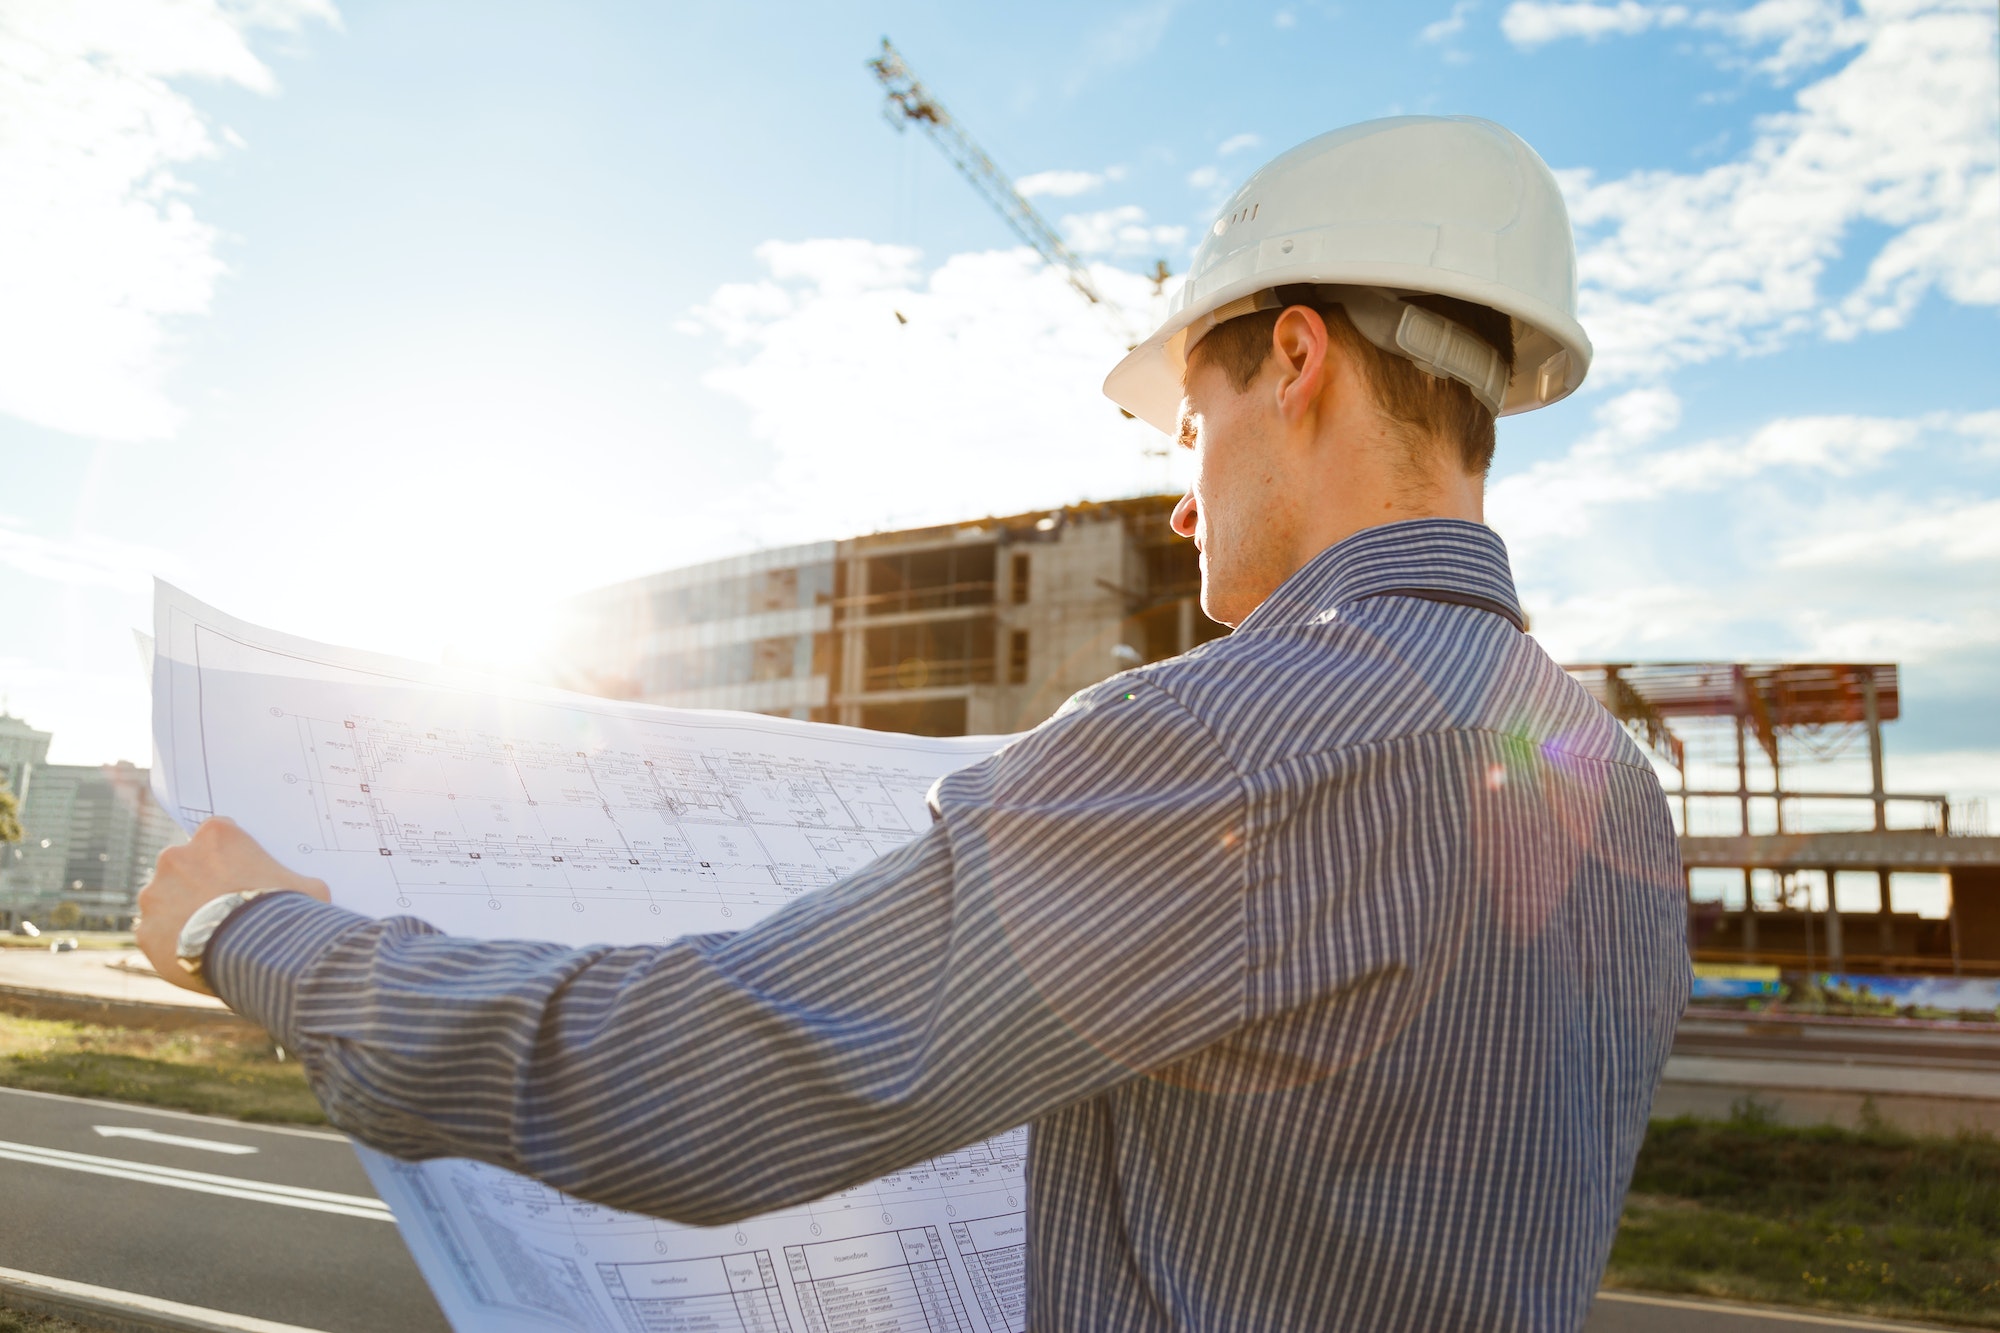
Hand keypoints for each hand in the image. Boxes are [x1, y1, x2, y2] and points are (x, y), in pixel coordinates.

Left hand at [136, 817, 330, 993]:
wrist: (257, 953)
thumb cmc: (286, 911)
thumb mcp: (308, 887)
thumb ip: (292, 880)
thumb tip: (302, 892)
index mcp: (216, 835)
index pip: (218, 837)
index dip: (231, 858)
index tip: (242, 878)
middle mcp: (177, 856)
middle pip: (186, 866)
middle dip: (201, 885)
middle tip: (228, 910)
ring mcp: (156, 893)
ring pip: (166, 901)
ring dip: (183, 915)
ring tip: (214, 939)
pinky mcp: (145, 930)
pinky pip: (157, 935)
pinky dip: (173, 945)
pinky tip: (199, 957)